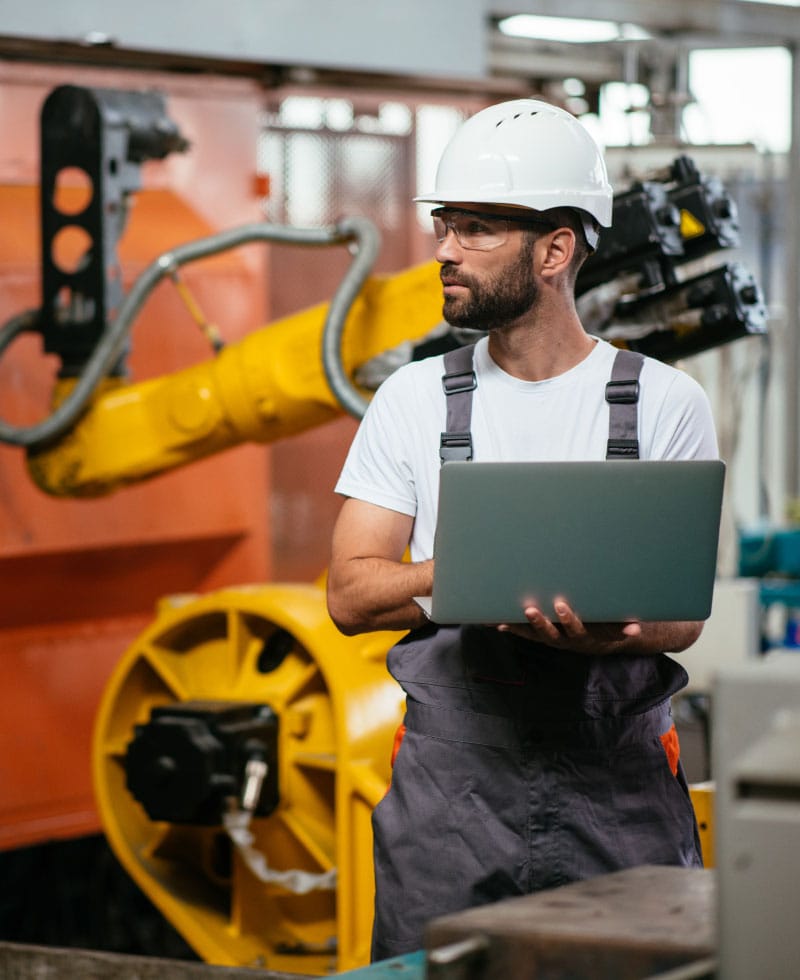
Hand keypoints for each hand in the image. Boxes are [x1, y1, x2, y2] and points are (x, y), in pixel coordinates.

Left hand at [498, 597, 641, 655]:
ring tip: (505, 618)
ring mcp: (553, 639)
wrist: (604, 640)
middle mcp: (565, 640)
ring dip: (521, 626)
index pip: (574, 629)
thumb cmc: (611, 627)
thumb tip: (635, 629)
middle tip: (530, 608)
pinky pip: (525, 634)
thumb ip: (625, 627)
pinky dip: (512, 628)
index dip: (567, 620)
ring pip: (534, 635)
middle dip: (539, 622)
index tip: (560, 606)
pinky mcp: (543, 637)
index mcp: (583, 636)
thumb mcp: (619, 627)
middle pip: (550, 633)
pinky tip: (497, 623)